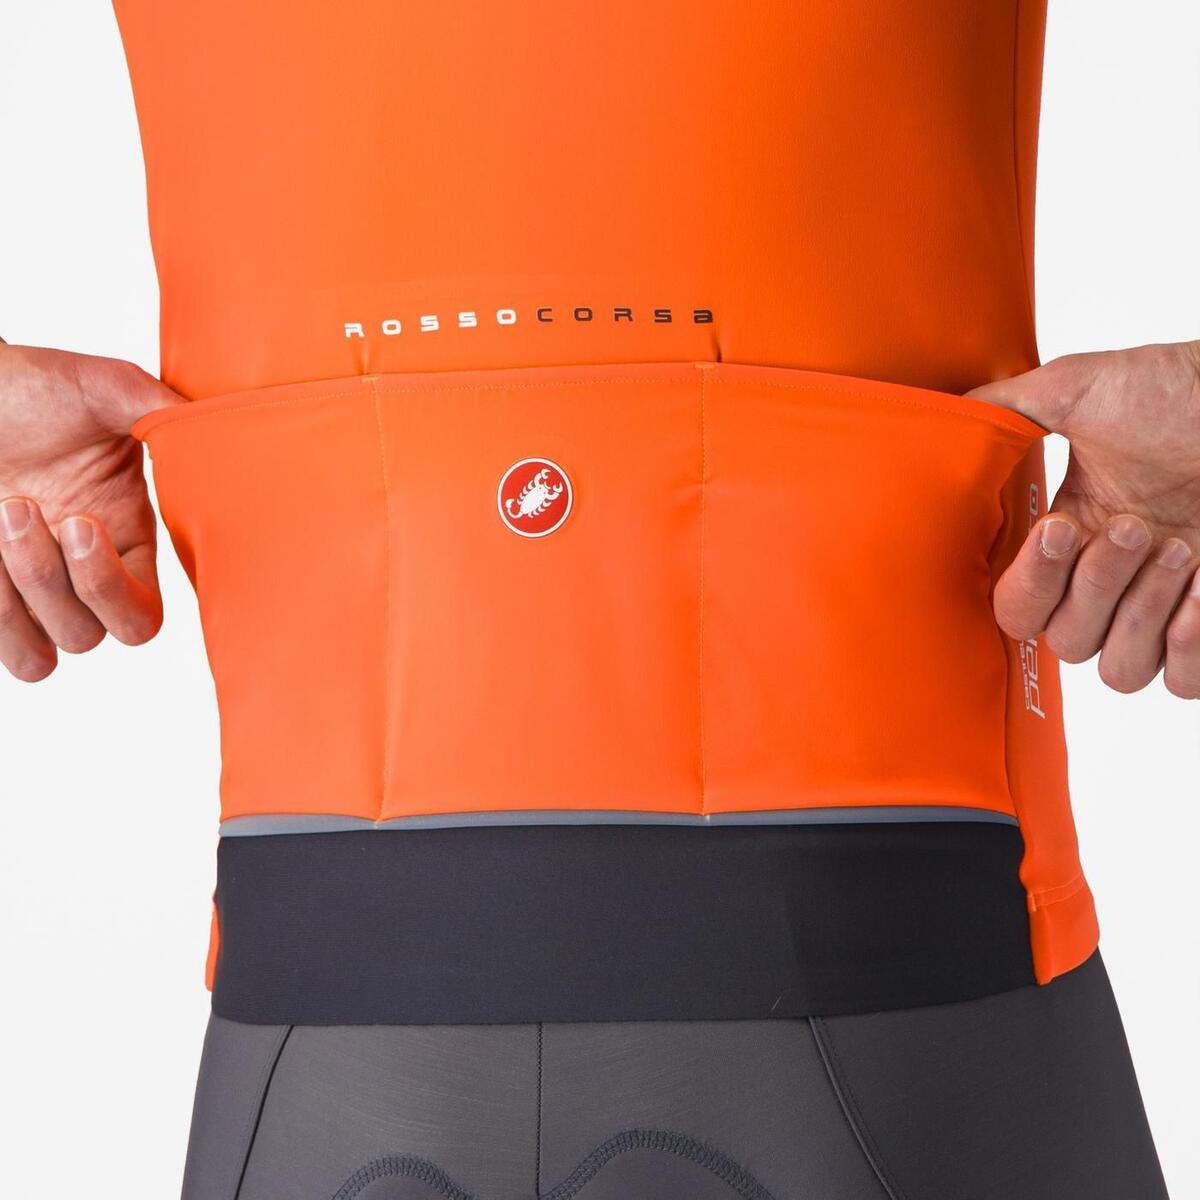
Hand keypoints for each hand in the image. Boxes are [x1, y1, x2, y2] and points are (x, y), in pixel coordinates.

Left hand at [0, 342, 183, 680]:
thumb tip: (208, 421)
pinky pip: (10, 651)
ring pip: (45, 653)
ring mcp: (32, 591)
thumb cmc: (29, 389)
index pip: (143, 615)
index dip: (114, 589)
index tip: (82, 522)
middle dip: (52, 579)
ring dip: (17, 594)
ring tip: (0, 511)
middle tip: (20, 506)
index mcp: (127, 538)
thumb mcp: (101, 388)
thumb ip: (156, 407)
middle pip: (91, 635)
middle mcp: (84, 573)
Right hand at [969, 340, 1199, 698]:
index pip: (1015, 609)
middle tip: (1138, 525)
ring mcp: (1160, 607)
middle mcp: (1107, 581)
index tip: (1062, 527)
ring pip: (1119, 670)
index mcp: (1065, 537)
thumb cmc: (1179, 392)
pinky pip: (1180, 683)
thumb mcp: (1077, 387)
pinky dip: (1188, 649)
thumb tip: (948, 421)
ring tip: (1180, 549)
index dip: (1032, 583)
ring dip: (1144, 616)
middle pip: (1065, 644)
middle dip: (1097, 586)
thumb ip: (1005, 407)